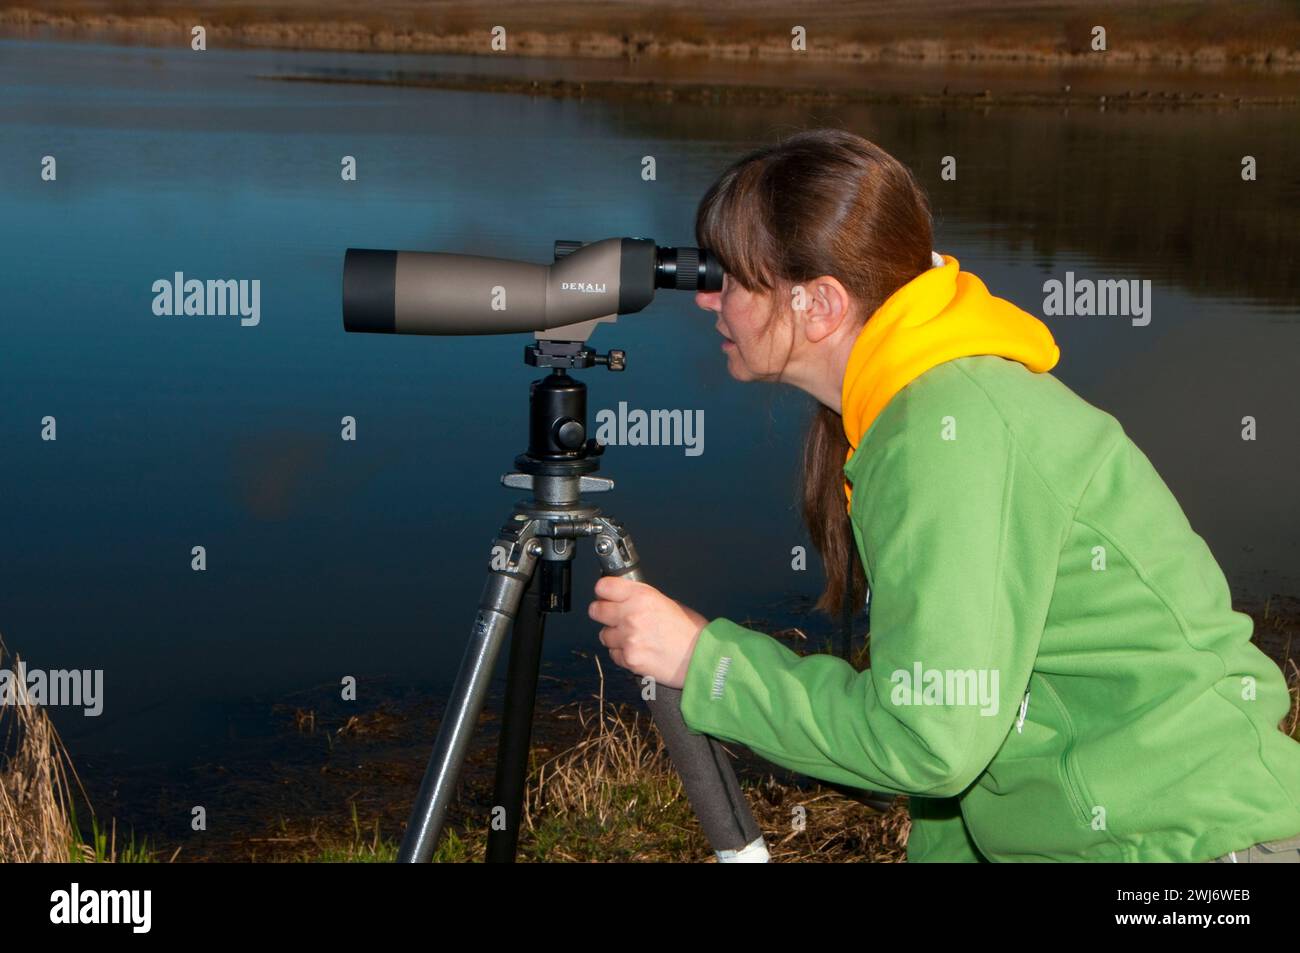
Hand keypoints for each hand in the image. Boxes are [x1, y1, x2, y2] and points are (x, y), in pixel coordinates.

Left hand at [588, 575, 708, 690]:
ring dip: (614, 636)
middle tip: (613, 617)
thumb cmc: (690, 631)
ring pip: (604, 635)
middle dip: (603, 613)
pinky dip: (622, 654)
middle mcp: (631, 615)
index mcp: (642, 596)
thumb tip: (623, 599)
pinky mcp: (629, 659)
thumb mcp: (667, 602)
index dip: (604, 591)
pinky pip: (614, 654)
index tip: (606, 595)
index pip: (604, 587)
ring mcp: (628, 639)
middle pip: (596, 610)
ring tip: (633, 638)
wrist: (702, 658)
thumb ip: (641, 599)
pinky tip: (638, 651)